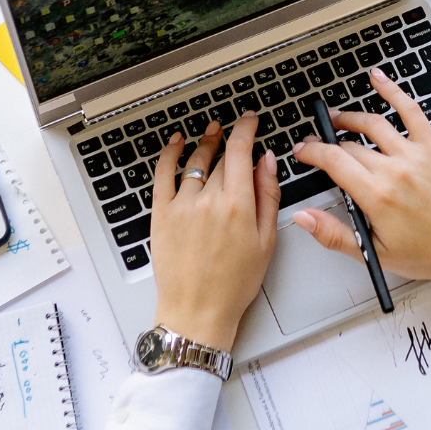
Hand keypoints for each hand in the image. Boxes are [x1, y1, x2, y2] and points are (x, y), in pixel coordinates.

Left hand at [149, 114, 276, 351]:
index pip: (241, 151)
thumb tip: (268, 162)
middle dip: (230, 142)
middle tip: (236, 134)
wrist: (197, 310)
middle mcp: (208, 200)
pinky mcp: (162, 214)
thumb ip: (268, 196)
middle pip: (222, 159)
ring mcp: (182, 205)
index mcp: (238, 206)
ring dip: (205, 144)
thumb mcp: (266, 241)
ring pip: (195, 162)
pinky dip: (169, 154)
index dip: (246, 129)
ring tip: (211, 134)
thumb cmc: (234, 284)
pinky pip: (163, 174)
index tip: (250, 119)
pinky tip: (176, 143)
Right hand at [291, 69, 430, 283]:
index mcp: (377, 196)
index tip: (303, 151)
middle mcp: (394, 170)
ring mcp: (414, 155)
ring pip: (373, 124)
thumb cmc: (425, 252)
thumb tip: (304, 217)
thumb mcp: (372, 252)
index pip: (333, 161)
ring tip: (337, 118)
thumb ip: (333, 233)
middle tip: (317, 143)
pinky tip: (378, 79)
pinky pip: (411, 112)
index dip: (312, 152)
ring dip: (350, 118)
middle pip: (350, 145)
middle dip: (327, 142)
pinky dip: (394, 92)